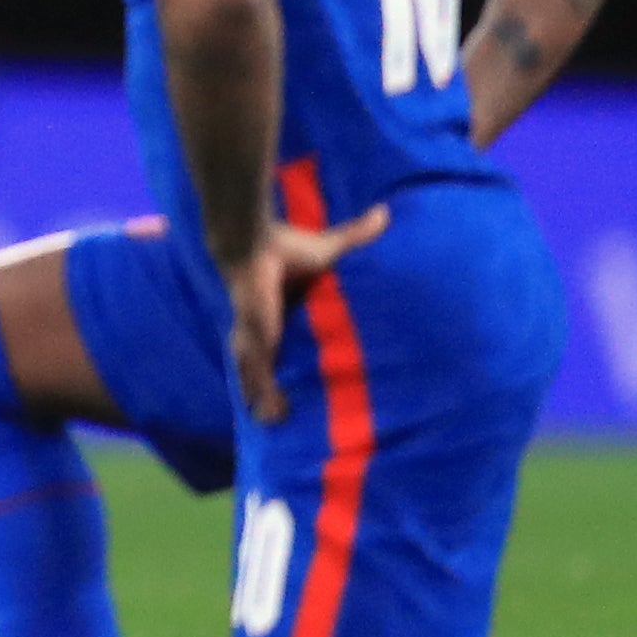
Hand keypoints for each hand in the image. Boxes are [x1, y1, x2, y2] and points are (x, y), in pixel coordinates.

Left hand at [220, 202, 388, 423]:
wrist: (253, 242)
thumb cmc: (284, 246)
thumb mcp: (326, 249)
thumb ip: (354, 235)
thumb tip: (383, 213)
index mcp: (274, 310)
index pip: (276, 340)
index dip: (279, 356)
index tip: (289, 376)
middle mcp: (261, 326)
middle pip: (260, 362)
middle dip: (263, 384)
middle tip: (279, 412)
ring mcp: (255, 334)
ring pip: (256, 373)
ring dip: (263, 395)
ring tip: (276, 422)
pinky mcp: (255, 338)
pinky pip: (259, 372)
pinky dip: (265, 393)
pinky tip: (272, 417)